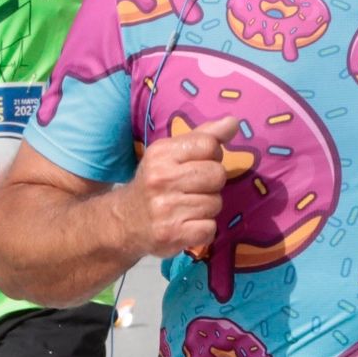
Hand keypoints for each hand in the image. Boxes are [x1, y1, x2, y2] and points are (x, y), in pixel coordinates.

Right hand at [126, 115, 238, 256]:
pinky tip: (187, 225)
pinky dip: (204, 228)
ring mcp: (166, 209)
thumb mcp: (171, 153)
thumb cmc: (154, 182)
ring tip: (188, 207)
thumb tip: (233, 122)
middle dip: (212, 183)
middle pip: (217, 175)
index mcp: (161, 153)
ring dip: (208, 207)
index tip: (199, 164)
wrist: (124, 222)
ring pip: (216, 203)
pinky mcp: (173, 235)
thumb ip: (203, 136)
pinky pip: (210, 228)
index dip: (212, 155)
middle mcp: (161, 179)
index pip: (208, 145)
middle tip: (194, 189)